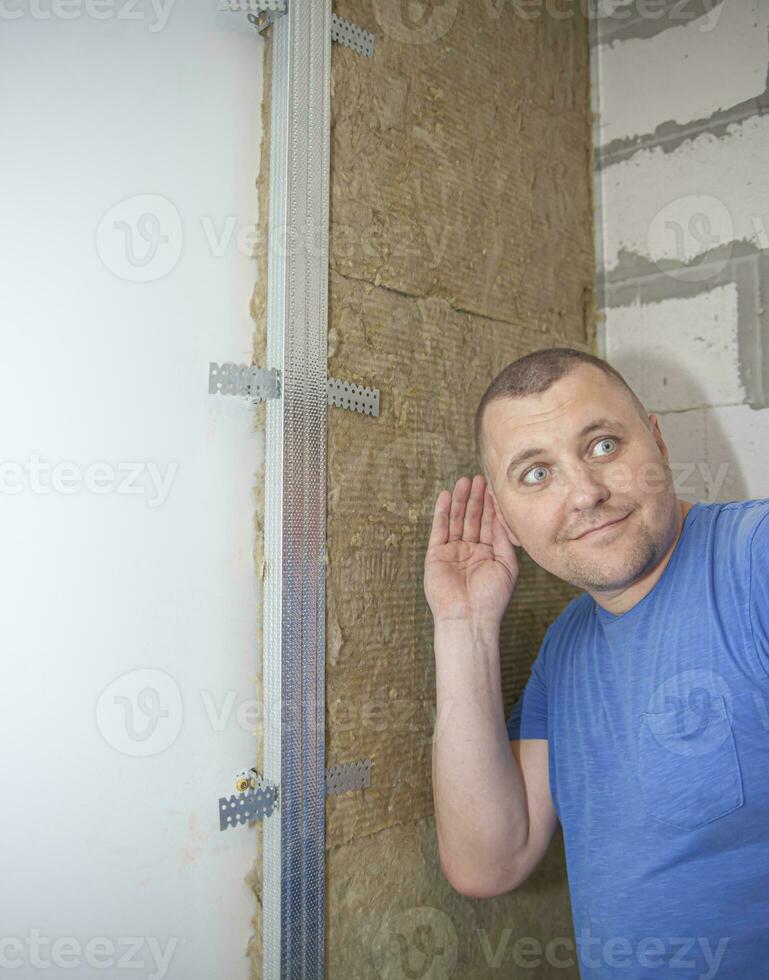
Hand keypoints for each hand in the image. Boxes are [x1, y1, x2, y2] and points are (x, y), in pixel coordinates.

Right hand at [424, 473, 519, 625]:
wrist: (469, 617)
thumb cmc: (492, 598)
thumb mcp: (507, 566)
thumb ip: (504, 539)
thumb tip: (503, 515)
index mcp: (489, 553)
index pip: (490, 523)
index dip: (492, 505)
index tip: (494, 486)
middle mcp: (470, 550)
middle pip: (473, 518)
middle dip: (476, 498)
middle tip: (478, 477)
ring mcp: (452, 551)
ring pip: (456, 520)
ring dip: (460, 500)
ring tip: (464, 481)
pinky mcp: (436, 555)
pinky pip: (438, 529)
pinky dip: (441, 512)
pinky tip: (445, 496)